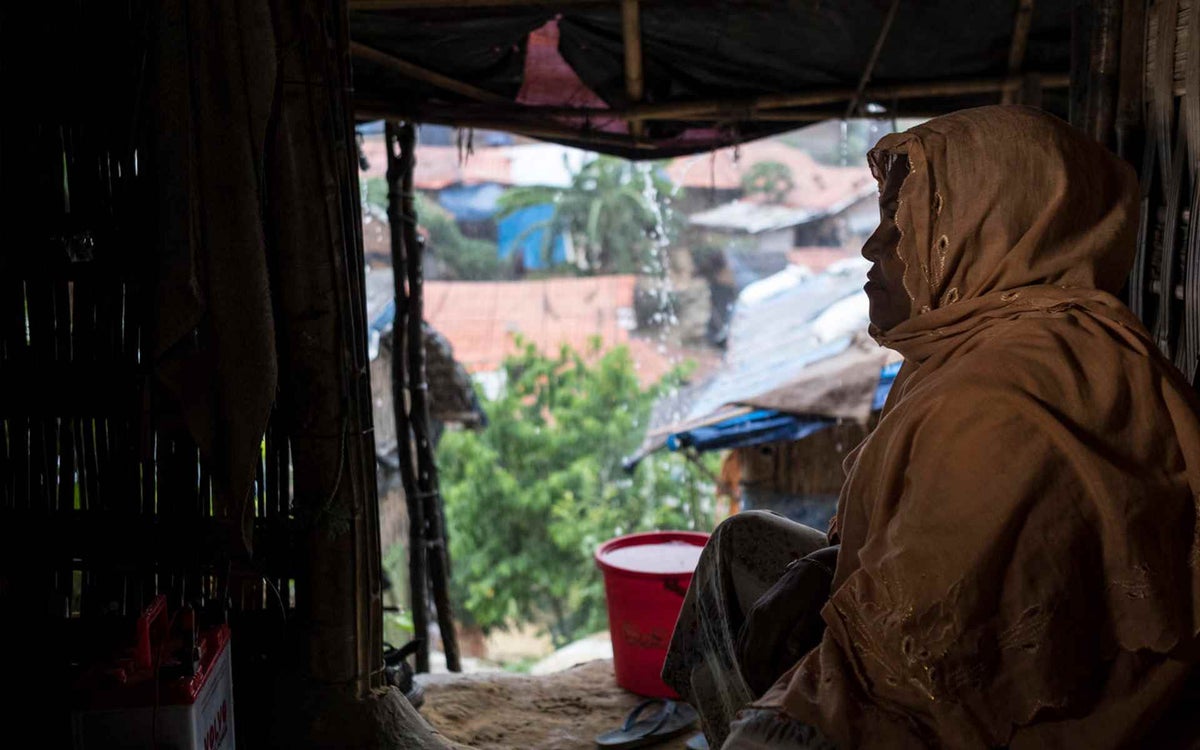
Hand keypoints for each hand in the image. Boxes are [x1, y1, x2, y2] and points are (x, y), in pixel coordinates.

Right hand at [736, 545, 838, 696]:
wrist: (815, 567)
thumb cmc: (819, 591)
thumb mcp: (815, 614)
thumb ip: (800, 635)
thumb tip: (788, 657)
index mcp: (768, 619)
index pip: (757, 657)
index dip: (761, 678)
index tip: (768, 693)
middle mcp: (755, 617)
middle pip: (746, 656)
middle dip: (753, 677)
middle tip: (764, 695)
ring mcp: (753, 613)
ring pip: (742, 648)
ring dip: (749, 668)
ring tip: (761, 685)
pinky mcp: (756, 612)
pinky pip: (745, 639)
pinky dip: (749, 656)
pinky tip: (759, 667)